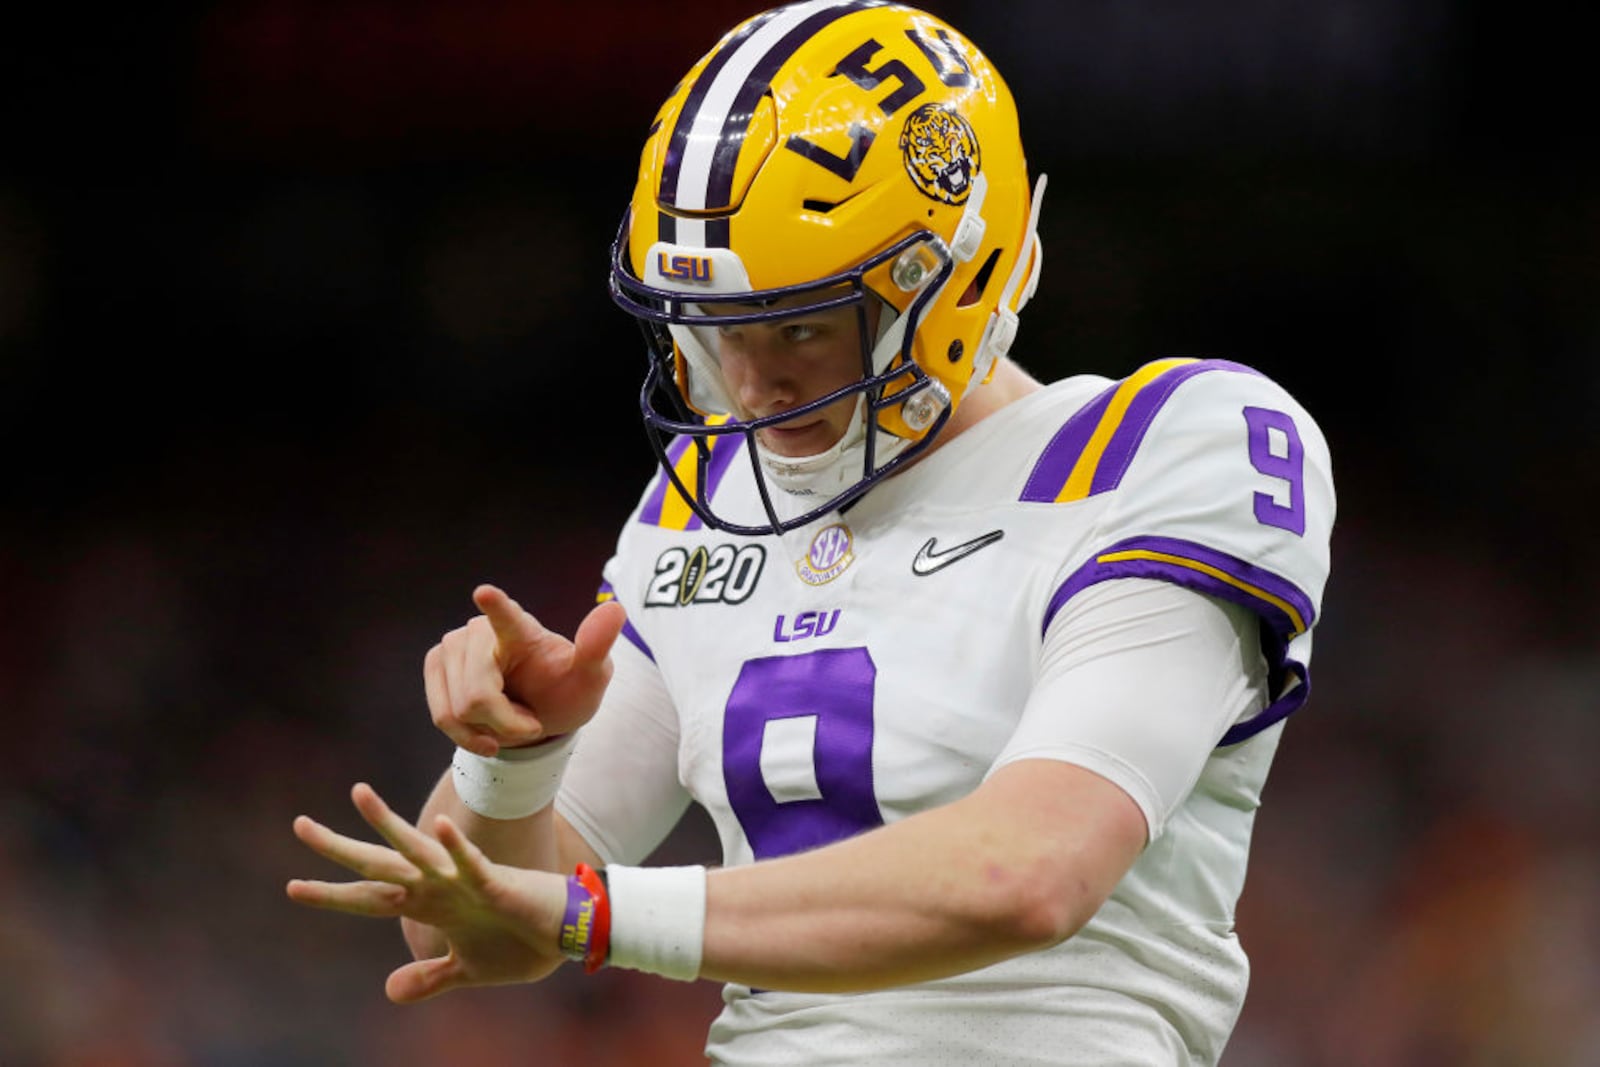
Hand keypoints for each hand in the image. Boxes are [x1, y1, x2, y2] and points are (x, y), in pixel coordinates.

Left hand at [287, 782, 568, 1002]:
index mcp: (431, 905)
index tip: (293, 888)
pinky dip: (455, 848)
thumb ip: (428, 977)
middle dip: (338, 850)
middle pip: (378, 865)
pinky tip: (440, 827)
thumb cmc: (520, 945)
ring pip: (415, 850)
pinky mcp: (495, 883)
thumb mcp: (465, 970)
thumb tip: (388, 991)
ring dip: (386, 825)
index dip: (333, 894)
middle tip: (298, 827)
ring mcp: (464, 881)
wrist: (566, 936)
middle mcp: (439, 886)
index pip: (371, 897)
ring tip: (358, 794)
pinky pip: (471, 863)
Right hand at [425, 584, 626, 755]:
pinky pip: (442, 716)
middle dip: (506, 723)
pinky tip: (487, 730)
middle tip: (530, 721)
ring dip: (488, 730)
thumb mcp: (590, 677)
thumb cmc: (565, 691)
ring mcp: (452, 646)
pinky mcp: (436, 665)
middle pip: (478, 696)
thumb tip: (616, 609)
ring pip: (458, 710)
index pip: (507, 617)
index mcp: (522, 629)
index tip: (485, 594)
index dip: (496, 607)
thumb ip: (596, 647)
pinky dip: (467, 735)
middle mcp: (481, 631)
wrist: (538, 715)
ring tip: (509, 719)